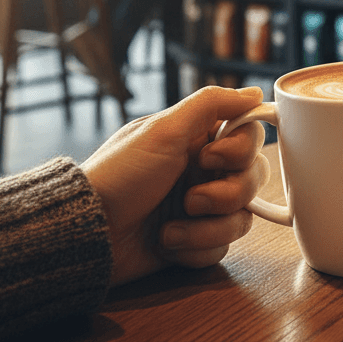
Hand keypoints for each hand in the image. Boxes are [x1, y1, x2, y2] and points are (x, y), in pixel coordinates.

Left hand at [81, 86, 269, 286]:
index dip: (241, 150)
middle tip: (190, 200)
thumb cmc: (120, 176)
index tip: (210, 157)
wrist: (87, 234)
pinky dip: (196, 248)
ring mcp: (202, 208)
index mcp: (200, 140)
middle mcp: (205, 171)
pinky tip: (167, 243)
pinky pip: (222, 247)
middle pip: (254, 178)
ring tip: (171, 229)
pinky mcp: (195, 241)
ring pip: (242, 217)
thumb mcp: (164, 130)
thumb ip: (212, 103)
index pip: (251, 136)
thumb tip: (255, 93)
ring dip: (208, 227)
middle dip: (225, 194)